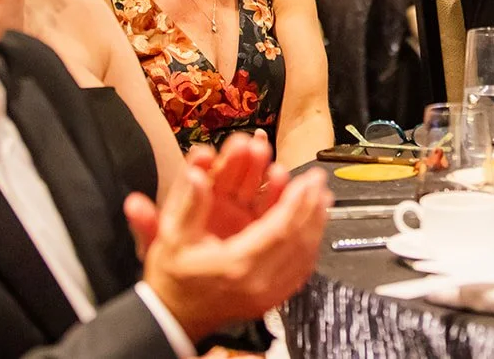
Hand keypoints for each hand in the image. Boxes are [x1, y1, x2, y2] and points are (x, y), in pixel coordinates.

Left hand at [124, 134, 288, 254]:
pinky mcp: (262, 220)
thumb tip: (133, 205)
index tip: (203, 156)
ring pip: (252, 181)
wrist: (200, 297)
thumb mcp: (158, 247)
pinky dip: (277, 189)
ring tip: (262, 151)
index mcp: (192, 199)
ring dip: (258, 164)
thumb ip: (147, 226)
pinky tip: (280, 176)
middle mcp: (218, 198)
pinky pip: (271, 202)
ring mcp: (242, 208)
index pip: (196, 175)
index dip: (199, 164)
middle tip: (244, 144)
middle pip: (230, 171)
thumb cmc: (174, 269)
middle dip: (236, 156)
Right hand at [140, 154, 330, 340]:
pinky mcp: (269, 299)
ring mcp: (266, 294)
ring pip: (304, 255)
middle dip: (312, 206)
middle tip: (318, 181)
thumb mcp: (171, 239)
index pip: (279, 228)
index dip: (296, 201)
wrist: (172, 317)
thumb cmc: (172, 278)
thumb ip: (188, 206)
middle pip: (298, 240)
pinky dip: (311, 245)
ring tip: (323, 198)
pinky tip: (315, 227)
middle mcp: (256, 281)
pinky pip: (300, 270)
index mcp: (235, 264)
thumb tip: (198, 176)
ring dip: (316, 223)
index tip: (307, 179)